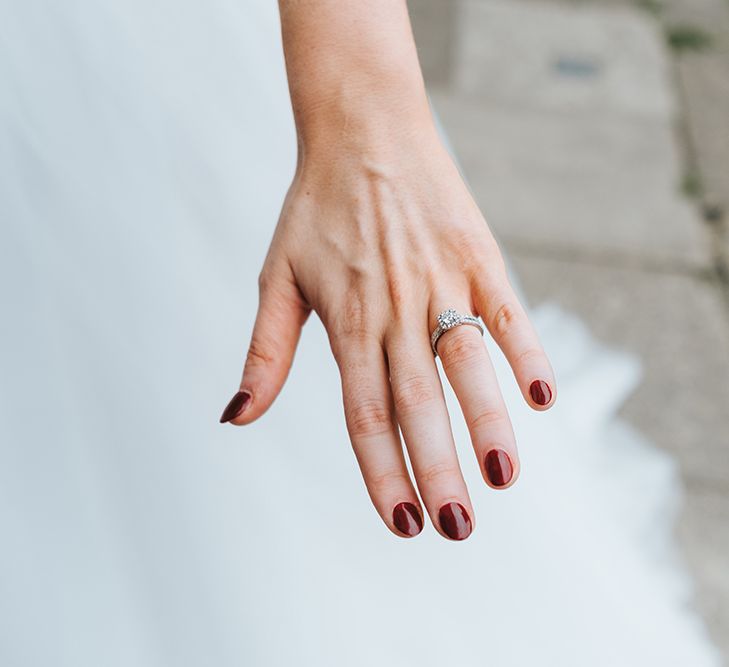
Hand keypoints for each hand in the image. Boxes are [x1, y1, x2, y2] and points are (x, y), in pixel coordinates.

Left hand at [220, 125, 555, 539]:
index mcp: (348, 322)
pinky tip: (542, 397)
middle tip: (454, 528)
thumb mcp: (276, 278)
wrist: (364, 129)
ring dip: (486, 421)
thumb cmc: (316, 209)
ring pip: (465, 362)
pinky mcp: (478, 255)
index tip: (400, 522)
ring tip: (501, 477)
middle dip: (436, 469)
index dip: (381, 472)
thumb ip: (265, 353)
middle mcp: (395, 309)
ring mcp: (441, 280)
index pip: (364, 414)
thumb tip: (234, 419)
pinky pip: (506, 311)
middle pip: (416, 402)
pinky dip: (525, 352)